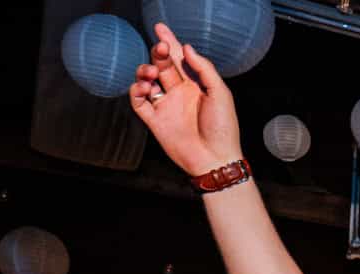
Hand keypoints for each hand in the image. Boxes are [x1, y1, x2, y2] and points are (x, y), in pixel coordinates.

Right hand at [128, 24, 242, 175]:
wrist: (215, 159)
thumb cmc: (223, 128)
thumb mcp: (220, 93)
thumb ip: (204, 69)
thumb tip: (186, 48)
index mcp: (195, 85)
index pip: (179, 59)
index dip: (169, 42)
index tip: (160, 28)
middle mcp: (178, 93)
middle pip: (162, 65)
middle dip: (158, 53)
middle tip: (160, 48)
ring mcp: (166, 106)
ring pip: (147, 80)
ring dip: (144, 70)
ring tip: (151, 72)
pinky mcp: (154, 121)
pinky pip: (138, 102)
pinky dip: (136, 90)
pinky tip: (145, 87)